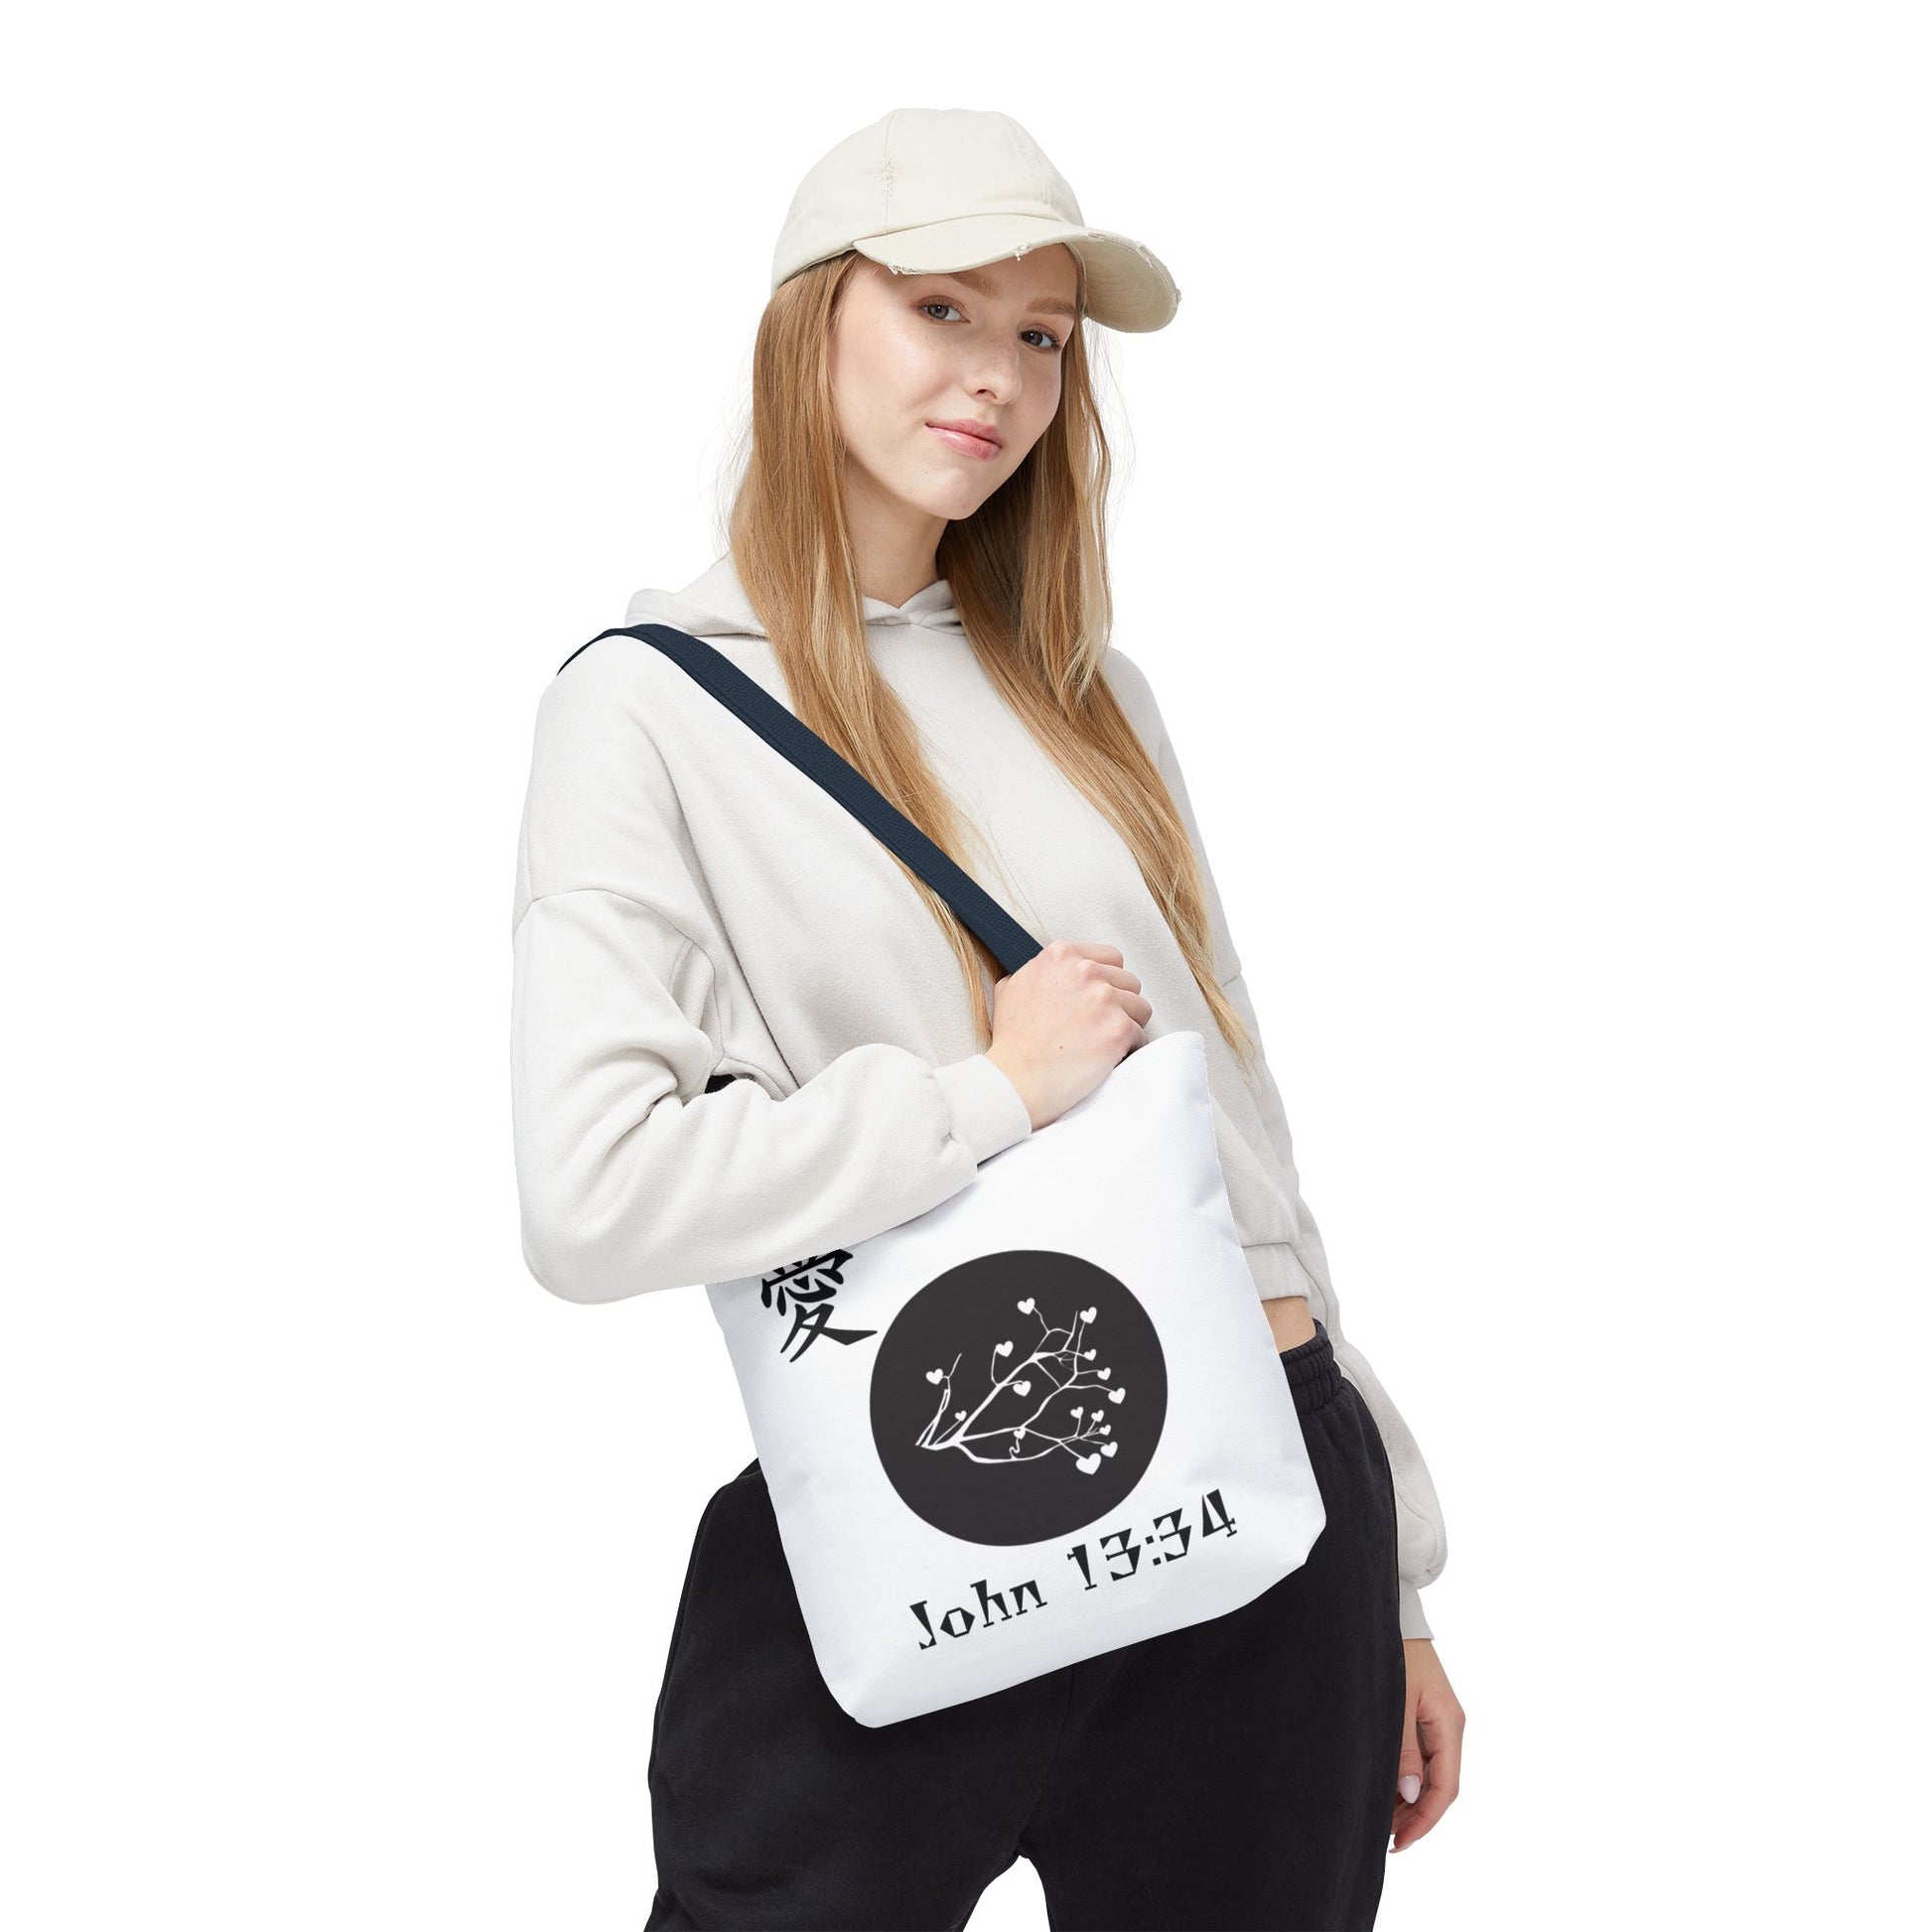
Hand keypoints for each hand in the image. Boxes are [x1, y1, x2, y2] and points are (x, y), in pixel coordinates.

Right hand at [984, 941, 1150, 1128]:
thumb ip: (1037, 972)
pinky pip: (1141, 1035)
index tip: (1099, 999)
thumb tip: (1048, 974)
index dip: (1107, 981)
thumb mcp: (1010, 989)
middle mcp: (1084, 971)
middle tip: (1100, 1026)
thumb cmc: (1012, 1043)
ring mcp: (1104, 999)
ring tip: (1105, 1042)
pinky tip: (1109, 1058)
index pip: (1110, 958)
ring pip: (1140, 1007)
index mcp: (1061, 956)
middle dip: (1119, 1004)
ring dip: (1127, 1025)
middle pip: (1128, 982)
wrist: (1014, 1080)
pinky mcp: (1118, 1029)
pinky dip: (1129, 1049)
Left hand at [1391, 1638, 1463, 1851]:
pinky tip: (1386, 1789)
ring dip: (1410, 1799)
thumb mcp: (1396, 1701)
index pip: (1445, 1787)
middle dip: (1416, 1815)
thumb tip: (1410, 1793)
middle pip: (1440, 1785)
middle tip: (1387, 1838)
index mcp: (1450, 1724)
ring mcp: (1438, 1720)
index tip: (1401, 1842)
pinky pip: (1422, 1756)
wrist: (1392, 1613)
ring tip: (1382, 1820)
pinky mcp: (1425, 1713)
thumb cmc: (1394, 1652)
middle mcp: (1449, 1726)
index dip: (1425, 1819)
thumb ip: (1403, 1748)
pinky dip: (1406, 1777)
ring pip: (1431, 1773)